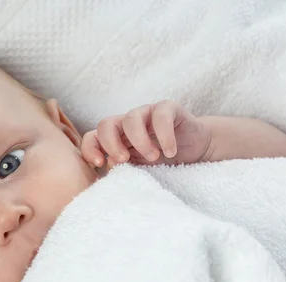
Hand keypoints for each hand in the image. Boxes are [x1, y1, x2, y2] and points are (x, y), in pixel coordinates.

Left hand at [81, 101, 211, 169]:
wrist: (194, 149)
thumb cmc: (161, 160)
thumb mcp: (139, 168)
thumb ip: (123, 167)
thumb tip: (108, 165)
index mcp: (115, 137)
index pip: (92, 137)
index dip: (91, 149)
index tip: (99, 164)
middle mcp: (127, 123)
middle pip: (106, 124)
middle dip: (111, 143)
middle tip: (124, 160)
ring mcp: (146, 113)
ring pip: (132, 118)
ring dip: (139, 140)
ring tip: (152, 157)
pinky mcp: (168, 109)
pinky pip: (161, 115)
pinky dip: (165, 135)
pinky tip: (170, 152)